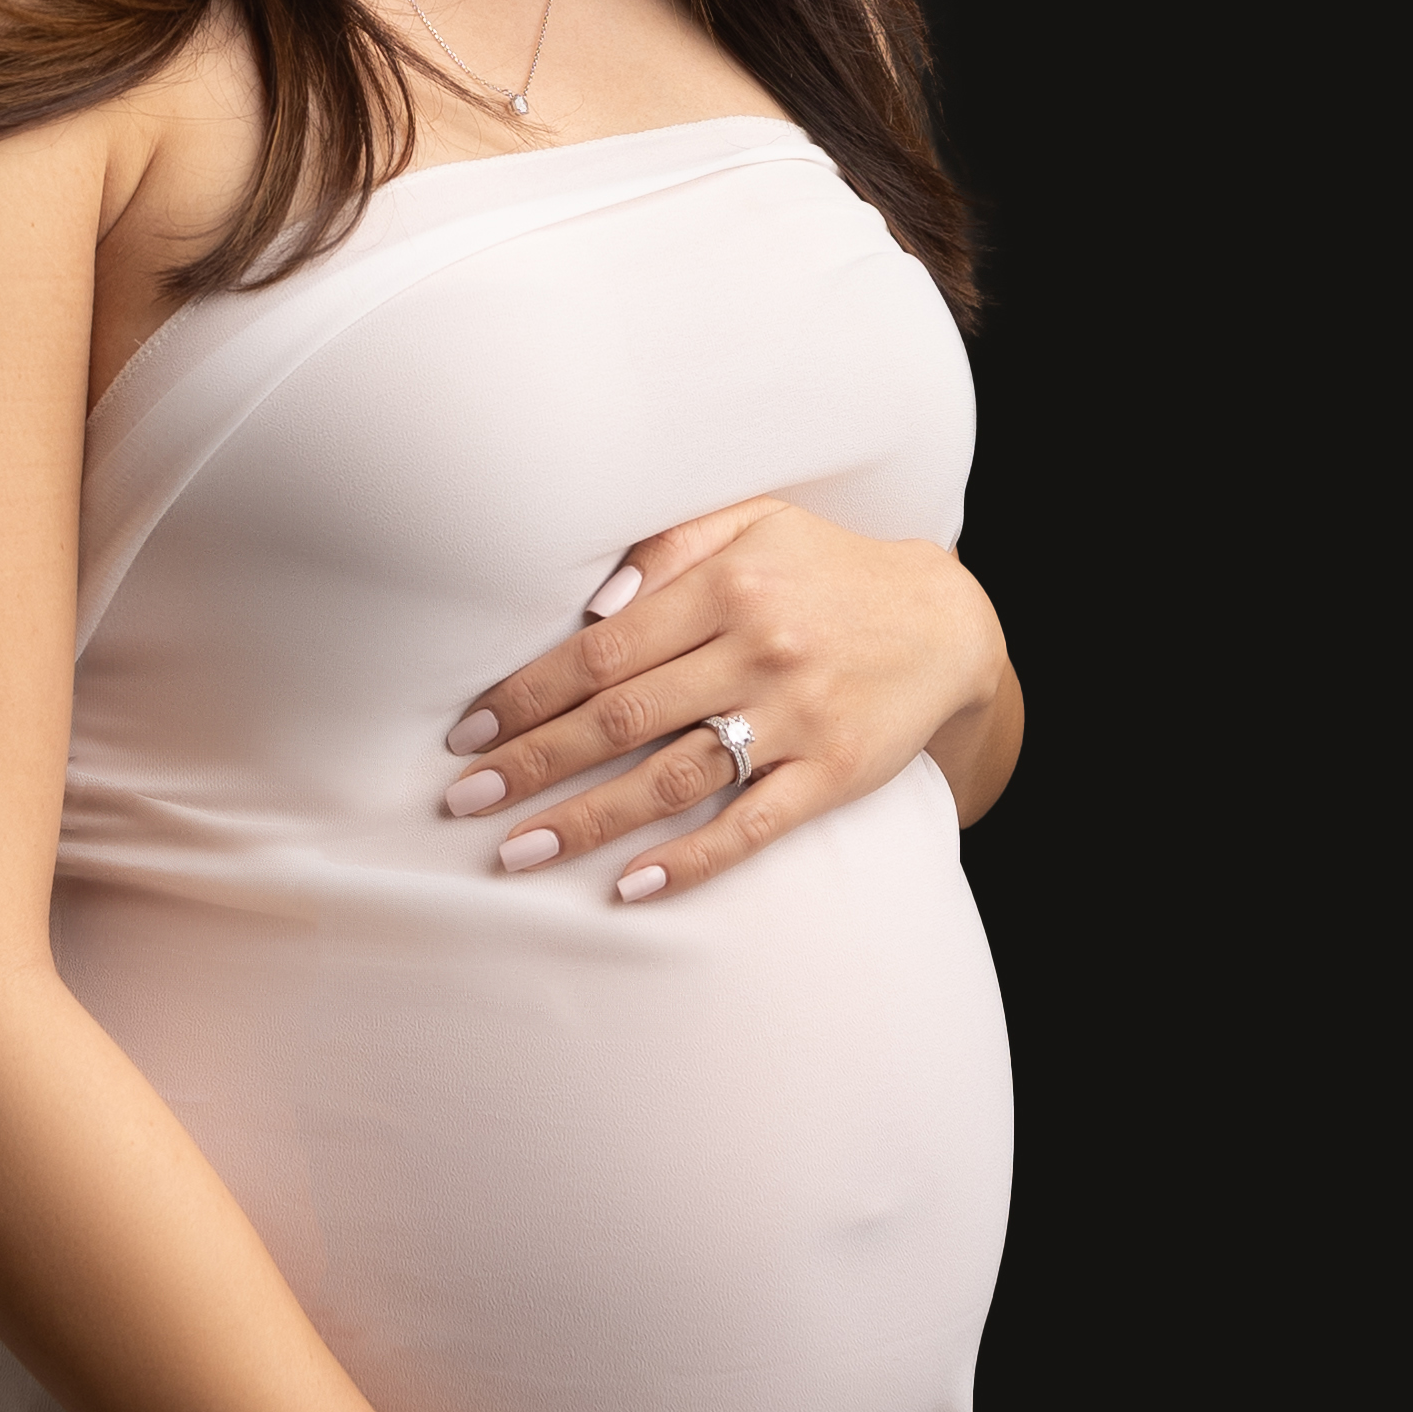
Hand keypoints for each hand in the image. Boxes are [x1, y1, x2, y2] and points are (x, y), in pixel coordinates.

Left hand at [438, 497, 1015, 900]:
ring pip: (673, 777)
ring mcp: (798, 718)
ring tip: (515, 851)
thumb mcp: (756, 525)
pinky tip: (630, 886)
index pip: (603, 650)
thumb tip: (591, 606)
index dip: (529, 695)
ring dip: (587, 820)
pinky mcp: (834, 774)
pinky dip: (690, 859)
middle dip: (534, 762)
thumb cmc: (827, 571)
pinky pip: (751, 826)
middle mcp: (758, 650)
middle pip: (623, 718)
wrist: (949, 622)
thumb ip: (669, 550)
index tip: (470, 731)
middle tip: (464, 799)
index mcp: (728, 585)